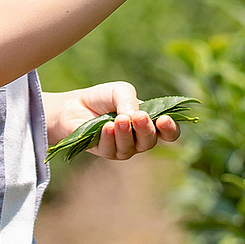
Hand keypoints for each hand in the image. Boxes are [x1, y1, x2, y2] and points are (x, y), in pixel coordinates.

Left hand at [42, 83, 179, 160]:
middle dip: (146, 129)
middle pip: (150, 142)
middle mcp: (138, 139)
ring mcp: (122, 148)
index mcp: (149, 123)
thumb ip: (128, 100)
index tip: (165, 120)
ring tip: (119, 119)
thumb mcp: (119, 90)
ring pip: (131, 148)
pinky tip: (107, 127)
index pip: (168, 133)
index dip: (171, 129)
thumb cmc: (102, 98)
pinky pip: (111, 150)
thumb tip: (133, 116)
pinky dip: (110, 138)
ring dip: (126, 133)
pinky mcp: (105, 152)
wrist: (73, 105)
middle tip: (139, 116)